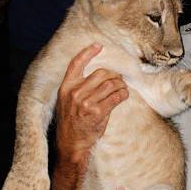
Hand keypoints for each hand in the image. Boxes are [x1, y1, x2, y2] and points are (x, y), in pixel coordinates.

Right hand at [56, 43, 128, 162]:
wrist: (71, 143)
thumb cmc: (71, 122)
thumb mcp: (67, 103)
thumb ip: (79, 89)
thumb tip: (100, 77)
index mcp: (66, 87)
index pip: (76, 64)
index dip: (88, 53)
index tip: (98, 46)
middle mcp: (75, 93)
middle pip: (101, 73)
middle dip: (114, 75)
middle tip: (119, 79)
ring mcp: (86, 102)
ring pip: (111, 84)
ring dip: (121, 84)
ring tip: (123, 88)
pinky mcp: (98, 112)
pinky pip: (116, 97)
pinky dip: (123, 94)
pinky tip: (124, 95)